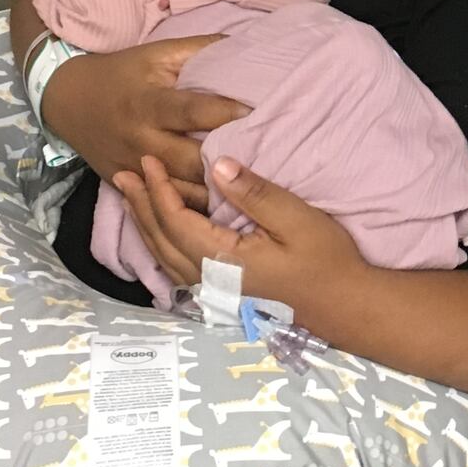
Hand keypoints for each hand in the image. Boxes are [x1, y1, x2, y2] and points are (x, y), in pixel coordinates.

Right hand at [42, 36, 247, 204]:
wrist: (67, 101)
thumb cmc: (123, 73)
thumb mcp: (158, 54)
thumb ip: (203, 50)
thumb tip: (250, 45)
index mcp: (148, 104)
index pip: (192, 112)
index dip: (227, 114)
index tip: (261, 114)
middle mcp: (141, 140)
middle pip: (190, 161)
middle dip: (227, 163)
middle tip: (270, 159)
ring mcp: (134, 168)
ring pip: (181, 191)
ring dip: (217, 192)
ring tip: (254, 188)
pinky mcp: (129, 186)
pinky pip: (166, 203)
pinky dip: (195, 207)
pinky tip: (227, 207)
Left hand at [114, 155, 369, 323]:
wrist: (343, 305)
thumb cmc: (326, 260)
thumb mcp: (296, 219)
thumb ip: (255, 193)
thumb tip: (217, 164)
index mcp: (224, 260)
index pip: (176, 221)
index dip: (158, 190)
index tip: (148, 160)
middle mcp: (211, 279)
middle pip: (161, 240)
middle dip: (141, 205)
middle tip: (124, 174)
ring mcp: (215, 291)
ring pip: (164, 256)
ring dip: (146, 224)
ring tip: (133, 198)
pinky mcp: (223, 294)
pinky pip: (177, 266)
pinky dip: (161, 243)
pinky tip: (160, 232)